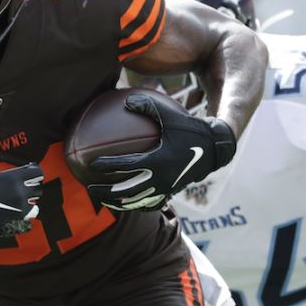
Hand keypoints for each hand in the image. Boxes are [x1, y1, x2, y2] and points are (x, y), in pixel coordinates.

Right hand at [0, 134, 42, 243]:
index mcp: (12, 179)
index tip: (27, 171)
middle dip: (31, 186)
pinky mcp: (14, 222)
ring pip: (35, 203)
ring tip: (18, 198)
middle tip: (21, 185)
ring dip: (29, 200)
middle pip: (37, 188)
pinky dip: (26, 213)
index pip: (37, 173)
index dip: (33, 172)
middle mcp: (19, 194)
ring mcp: (18, 209)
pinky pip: (30, 216)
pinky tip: (15, 210)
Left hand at [86, 92, 235, 210]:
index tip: (91, 163)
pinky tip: (124, 203)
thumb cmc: (190, 128)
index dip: (107, 165)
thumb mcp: (170, 114)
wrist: (216, 149)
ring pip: (136, 202)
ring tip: (102, 200)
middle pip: (126, 191)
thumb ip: (147, 106)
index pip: (125, 166)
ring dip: (117, 203)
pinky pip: (149, 204)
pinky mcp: (171, 193)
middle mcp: (160, 179)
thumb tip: (126, 100)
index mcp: (157, 160)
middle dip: (105, 192)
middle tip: (90, 187)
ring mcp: (165, 189)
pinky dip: (135, 205)